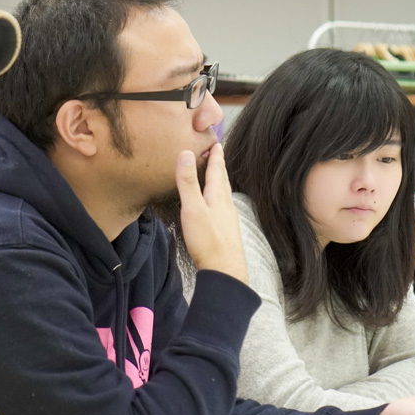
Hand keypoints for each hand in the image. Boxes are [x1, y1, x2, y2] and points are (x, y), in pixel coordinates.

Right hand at [176, 143, 247, 281]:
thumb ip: (188, 182)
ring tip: (216, 175)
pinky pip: (223, 205)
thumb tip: (185, 153)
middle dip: (219, 165)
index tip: (216, 143)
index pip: (217, 169)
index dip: (216, 155)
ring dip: (219, 181)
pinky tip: (216, 205)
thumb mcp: (193, 208)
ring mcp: (228, 217)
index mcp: (218, 195)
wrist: (225, 271)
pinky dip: (218, 196)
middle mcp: (226, 204)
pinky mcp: (226, 230)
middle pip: (222, 179)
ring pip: (224, 193)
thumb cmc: (208, 240)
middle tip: (217, 153)